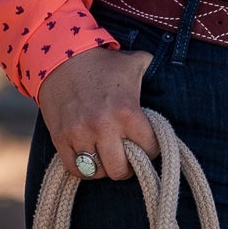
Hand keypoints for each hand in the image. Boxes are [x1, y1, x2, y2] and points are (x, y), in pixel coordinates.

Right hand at [37, 46, 159, 180]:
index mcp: (126, 111)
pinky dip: (83, 169)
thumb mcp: (133, 62)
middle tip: (125, 157)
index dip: (151, 149)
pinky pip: (74, 169)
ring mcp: (79, 134)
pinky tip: (89, 158)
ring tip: (106, 156)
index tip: (147, 144)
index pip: (149, 149)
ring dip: (104, 167)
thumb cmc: (101, 62)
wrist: (60, 56)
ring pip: (97, 172)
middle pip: (120, 170)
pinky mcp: (60, 138)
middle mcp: (103, 126)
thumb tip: (167, 74)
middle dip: (127, 166)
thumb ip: (153, 69)